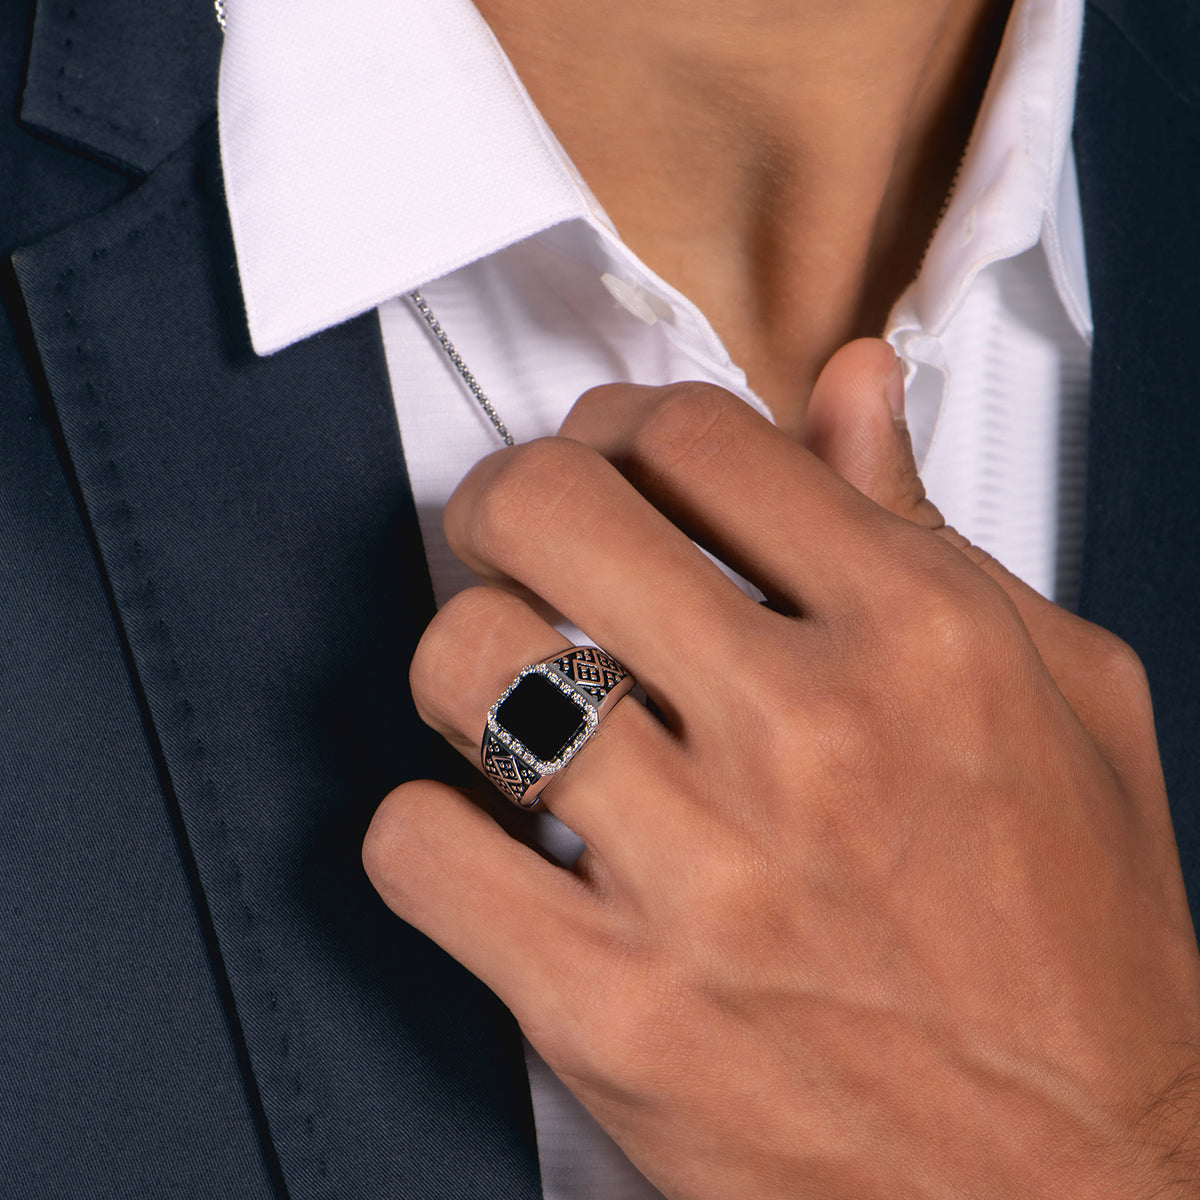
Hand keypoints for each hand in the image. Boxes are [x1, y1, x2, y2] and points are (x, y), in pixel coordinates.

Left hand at [363, 342, 1199, 1198]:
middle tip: (517, 536)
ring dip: (462, 655)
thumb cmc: (1079, 952)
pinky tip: (494, 834)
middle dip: (508, 497)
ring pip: (466, 663)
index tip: (611, 459)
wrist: (1079, 1194)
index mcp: (919, 638)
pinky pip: (422, 851)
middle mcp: (806, 739)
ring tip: (508, 687)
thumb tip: (851, 389)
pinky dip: (428, 826)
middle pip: (553, 510)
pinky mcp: (613, 1013)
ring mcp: (700, 878)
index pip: (698, 436)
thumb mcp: (1063, 696)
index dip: (624, 424)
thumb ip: (930, 526)